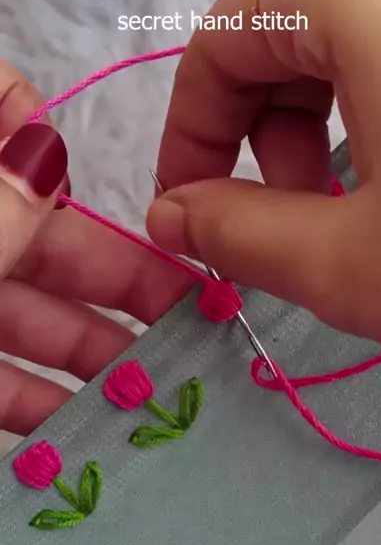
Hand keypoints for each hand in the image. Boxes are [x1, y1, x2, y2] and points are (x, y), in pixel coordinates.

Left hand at [0, 62, 192, 435]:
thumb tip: (42, 144)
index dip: (25, 119)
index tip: (79, 165)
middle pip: (40, 242)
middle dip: (118, 277)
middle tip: (192, 313)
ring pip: (25, 319)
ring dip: (90, 351)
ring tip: (158, 382)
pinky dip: (35, 402)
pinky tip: (84, 424)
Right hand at [148, 0, 380, 376]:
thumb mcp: (350, 263)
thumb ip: (235, 234)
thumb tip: (175, 218)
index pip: (223, 38)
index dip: (189, 130)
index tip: (188, 201)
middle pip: (293, 24)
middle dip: (264, 125)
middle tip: (283, 208)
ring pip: (362, 25)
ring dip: (329, 112)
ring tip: (357, 194)